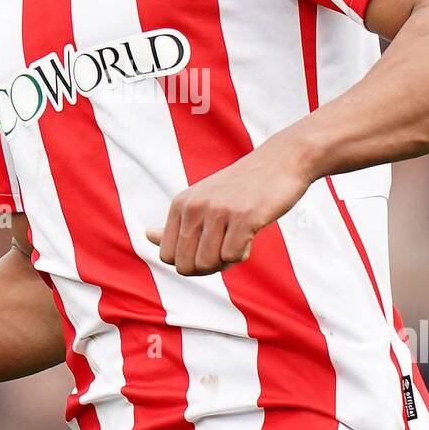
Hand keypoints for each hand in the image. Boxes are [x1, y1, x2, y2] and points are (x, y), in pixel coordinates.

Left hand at [145, 134, 311, 275]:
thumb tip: (147, 236)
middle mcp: (194, 206)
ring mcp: (218, 211)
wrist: (281, 161)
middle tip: (225, 248)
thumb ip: (176, 222)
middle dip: (207, 267)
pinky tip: (250, 236)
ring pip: (207, 264)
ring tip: (238, 240)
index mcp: (180, 204)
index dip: (189, 262)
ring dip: (226, 262)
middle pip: (185, 266)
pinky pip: (233, 257)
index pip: (167, 256)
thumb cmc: (242, 187)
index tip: (208, 247)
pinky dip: (243, 255)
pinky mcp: (244, 217)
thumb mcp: (202, 199)